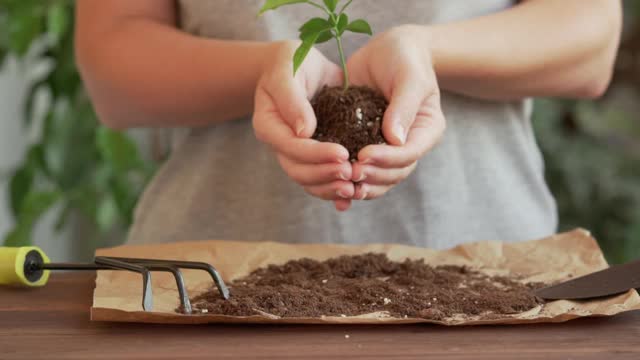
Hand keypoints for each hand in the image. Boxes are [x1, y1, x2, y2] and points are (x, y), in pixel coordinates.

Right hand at [253, 41, 354, 210]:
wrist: (299, 65)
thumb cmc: (291, 63)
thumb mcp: (287, 71)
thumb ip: (292, 100)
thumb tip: (305, 132)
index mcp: (269, 125)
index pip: (291, 147)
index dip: (316, 154)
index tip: (343, 153)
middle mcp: (280, 144)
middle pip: (298, 170)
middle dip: (325, 175)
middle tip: (352, 173)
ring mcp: (296, 153)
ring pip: (309, 181)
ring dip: (331, 188)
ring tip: (355, 187)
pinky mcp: (313, 155)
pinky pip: (321, 179)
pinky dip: (335, 190)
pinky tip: (353, 196)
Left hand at [345, 25, 445, 200]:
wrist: (388, 49)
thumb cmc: (405, 57)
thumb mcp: (409, 76)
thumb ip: (404, 105)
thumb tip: (395, 139)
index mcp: (425, 131)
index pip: (409, 154)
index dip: (387, 159)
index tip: (364, 155)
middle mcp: (408, 144)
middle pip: (394, 173)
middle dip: (372, 176)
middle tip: (348, 172)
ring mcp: (386, 147)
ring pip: (377, 178)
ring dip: (360, 184)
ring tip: (340, 183)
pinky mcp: (365, 143)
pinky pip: (360, 168)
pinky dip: (347, 180)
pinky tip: (333, 189)